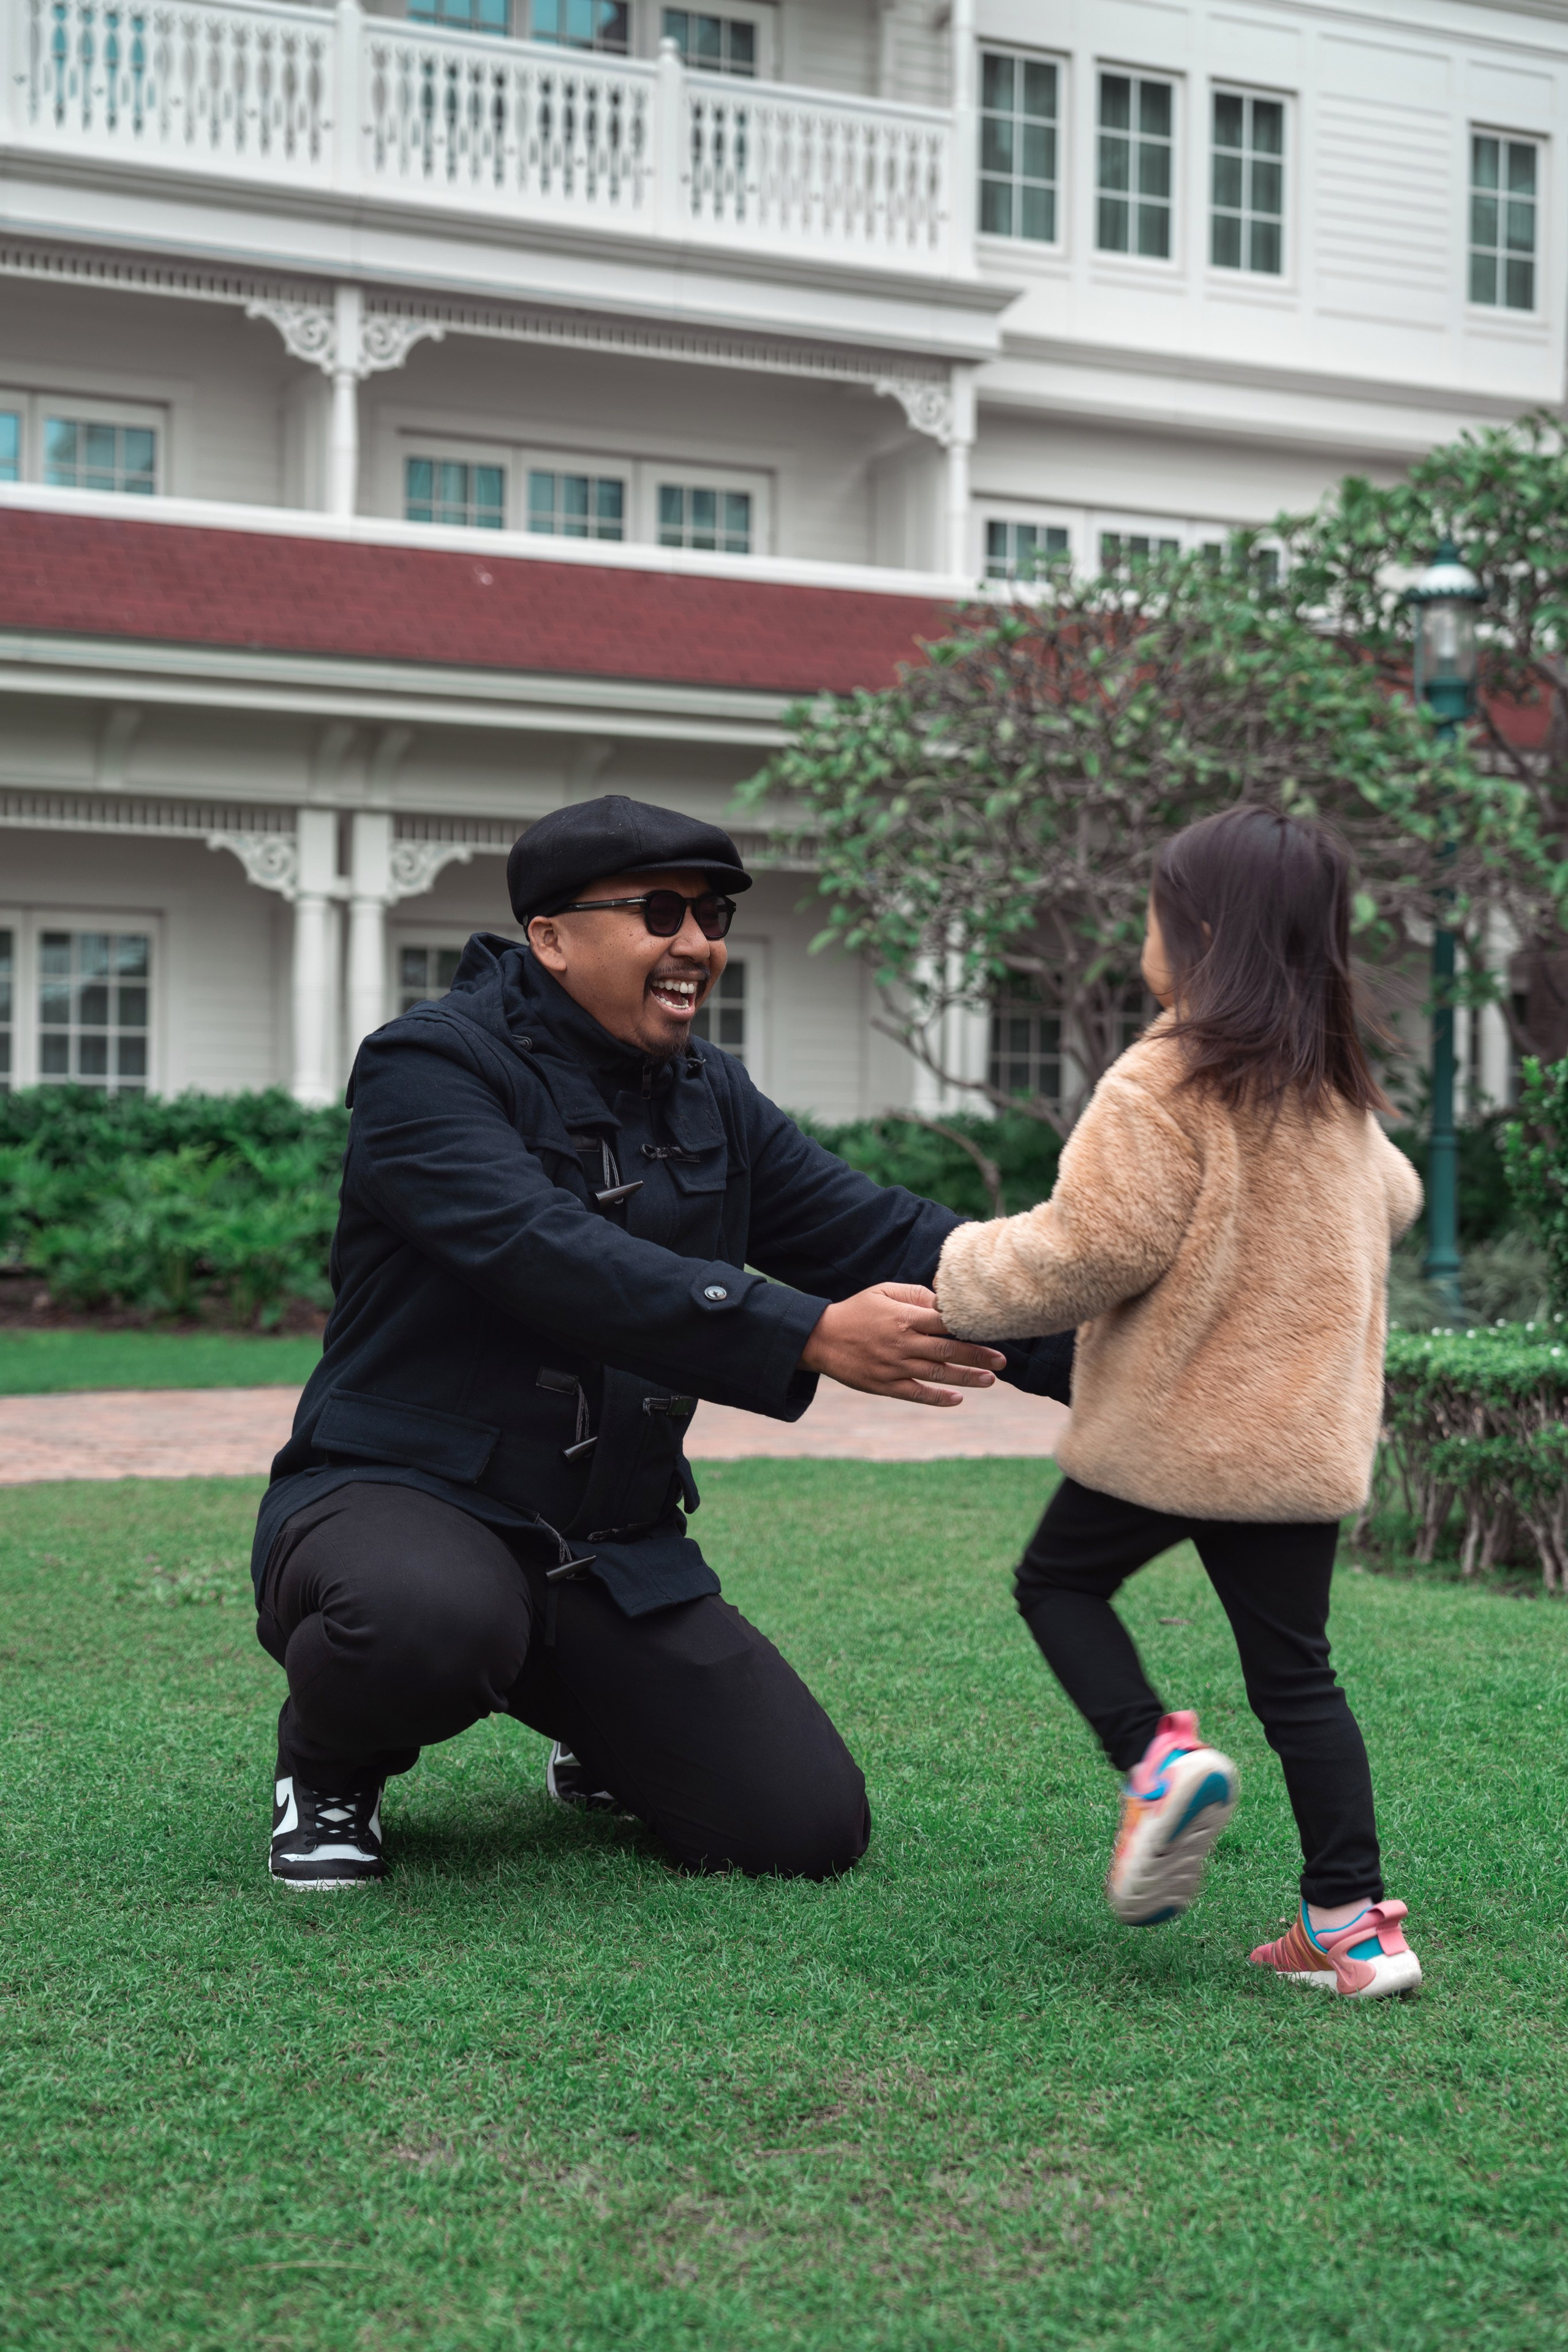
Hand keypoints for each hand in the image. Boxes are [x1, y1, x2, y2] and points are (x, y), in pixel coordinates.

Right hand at [798, 1282, 1006, 1407]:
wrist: (820, 1338)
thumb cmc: (857, 1311)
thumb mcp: (883, 1291)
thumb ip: (916, 1295)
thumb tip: (945, 1301)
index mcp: (904, 1317)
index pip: (946, 1323)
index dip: (971, 1327)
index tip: (993, 1330)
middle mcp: (903, 1343)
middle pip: (949, 1351)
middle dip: (979, 1356)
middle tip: (1003, 1361)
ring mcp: (895, 1367)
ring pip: (938, 1374)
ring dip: (967, 1378)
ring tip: (990, 1380)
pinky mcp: (885, 1385)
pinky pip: (917, 1394)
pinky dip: (938, 1398)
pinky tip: (957, 1398)